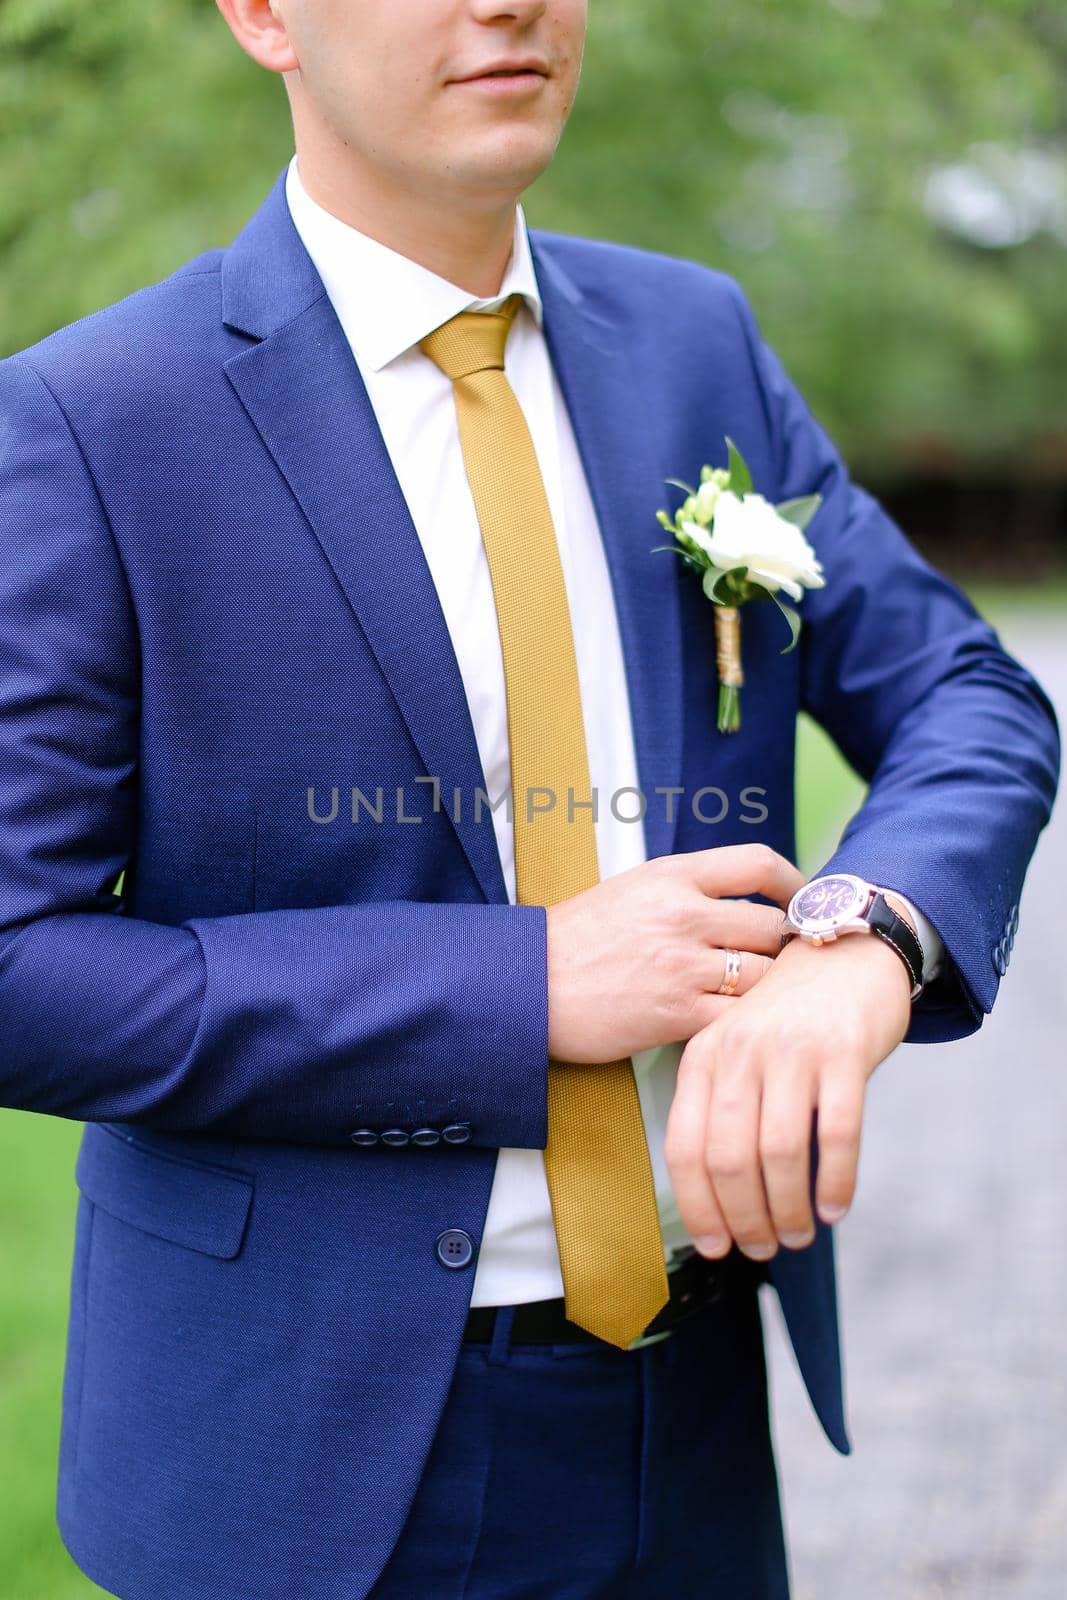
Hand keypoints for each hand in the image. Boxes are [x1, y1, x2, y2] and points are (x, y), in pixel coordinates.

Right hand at [545, 844, 803, 1062]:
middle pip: (773, 927)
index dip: (794, 885)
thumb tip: (747, 899)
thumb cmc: (577, 940)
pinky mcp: (675, 1014)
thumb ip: (688, 890)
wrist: (526, 985)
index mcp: (672, 876)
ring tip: (769, 1000)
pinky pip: (738, 1017)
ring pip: (765, 976)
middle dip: (788, 948)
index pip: (758, 864)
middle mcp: (682, 915)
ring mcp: (680, 965)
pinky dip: (747, 1024)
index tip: (803, 903)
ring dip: (772, 991)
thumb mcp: (632, 890)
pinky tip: (741, 1027)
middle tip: (790, 964)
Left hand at [663, 921, 913, 1261]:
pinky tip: (836, 1207)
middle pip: (730, 1159)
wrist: (845, 950)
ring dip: (789, 1209)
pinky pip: (837, 1134)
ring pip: (780, 1154)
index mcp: (703, 1055)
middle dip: (745, 1219)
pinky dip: (836, 1182)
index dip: (699, 1208)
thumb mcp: (735, 1048)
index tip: (717, 1248)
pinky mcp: (844, 1051)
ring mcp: (792, 1050)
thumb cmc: (787, 1016)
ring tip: (800, 1234)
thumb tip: (719, 1200)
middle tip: (765, 1249)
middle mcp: (740, 1051)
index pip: (686, 1148)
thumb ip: (720, 1107)